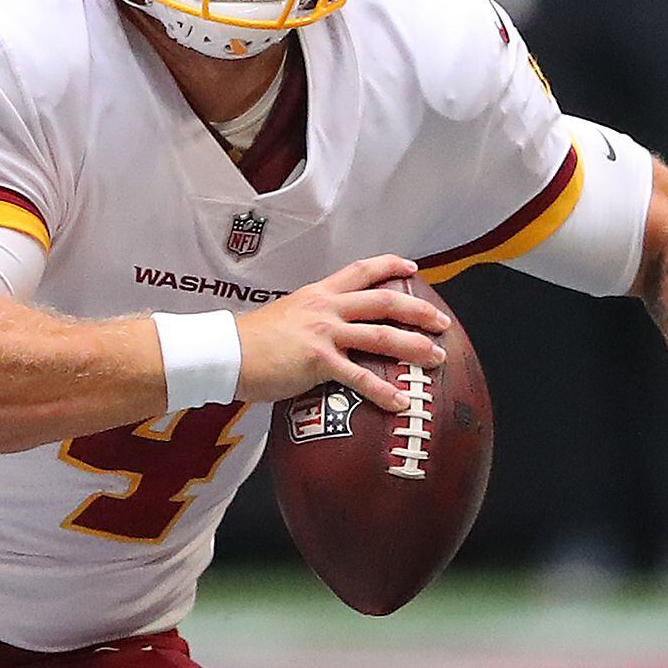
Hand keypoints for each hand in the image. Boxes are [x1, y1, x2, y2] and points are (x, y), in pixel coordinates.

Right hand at [234, 255, 448, 414]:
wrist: (226, 352)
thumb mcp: (284, 317)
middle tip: (441, 322)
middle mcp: (326, 308)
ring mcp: (324, 333)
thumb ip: (308, 320)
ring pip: (381, 336)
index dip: (390, 265)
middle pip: (384, 301)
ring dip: (414, 348)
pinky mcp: (318, 362)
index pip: (361, 270)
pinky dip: (383, 391)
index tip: (411, 267)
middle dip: (419, 310)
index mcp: (318, 294)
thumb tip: (322, 334)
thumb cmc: (249, 342)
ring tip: (436, 359)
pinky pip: (360, 377)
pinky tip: (401, 402)